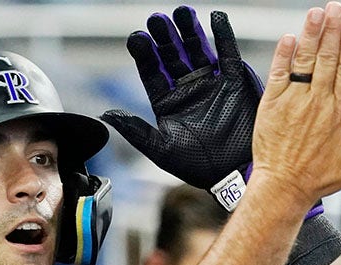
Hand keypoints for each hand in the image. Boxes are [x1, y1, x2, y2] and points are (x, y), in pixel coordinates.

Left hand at [101, 6, 262, 189]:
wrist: (232, 173)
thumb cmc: (196, 166)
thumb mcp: (161, 149)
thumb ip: (135, 130)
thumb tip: (106, 115)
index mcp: (168, 104)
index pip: (152, 73)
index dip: (145, 55)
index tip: (138, 38)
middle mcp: (187, 90)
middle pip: (173, 56)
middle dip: (165, 37)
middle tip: (156, 19)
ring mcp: (210, 84)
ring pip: (197, 50)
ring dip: (189, 31)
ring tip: (181, 12)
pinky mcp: (234, 83)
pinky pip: (229, 55)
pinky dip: (224, 36)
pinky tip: (216, 18)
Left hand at [251, 2, 340, 207]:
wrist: (283, 188)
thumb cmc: (320, 178)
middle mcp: (319, 101)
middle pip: (328, 58)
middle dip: (333, 30)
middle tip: (335, 6)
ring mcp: (294, 101)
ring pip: (305, 61)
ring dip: (311, 35)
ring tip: (316, 13)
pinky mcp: (272, 105)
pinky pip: (279, 75)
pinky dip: (283, 56)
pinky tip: (288, 38)